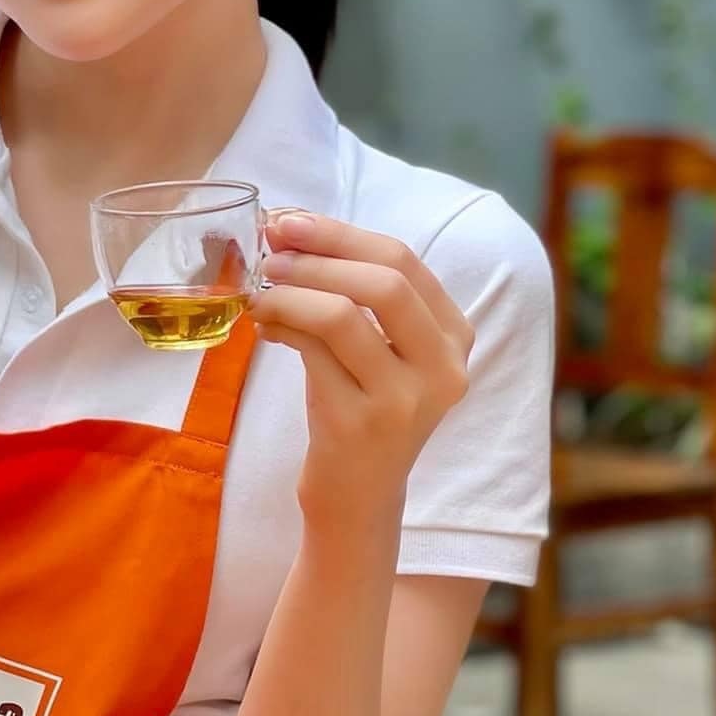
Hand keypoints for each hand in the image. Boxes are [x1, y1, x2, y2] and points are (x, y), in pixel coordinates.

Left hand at [250, 211, 473, 527]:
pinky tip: (264, 325)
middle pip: (383, 281)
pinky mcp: (360, 425)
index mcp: (454, 336)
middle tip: (271, 251)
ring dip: (290, 292)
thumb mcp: (377, 346)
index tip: (289, 221)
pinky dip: (281, 327)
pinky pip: (312, 353)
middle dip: (318, 254)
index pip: (403, 260)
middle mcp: (443, 368)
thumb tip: (290, 225)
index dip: (340, 233)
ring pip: (342, 314)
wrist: (358, 495)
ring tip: (261, 292)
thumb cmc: (360, 403)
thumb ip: (352, 288)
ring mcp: (404, 400)